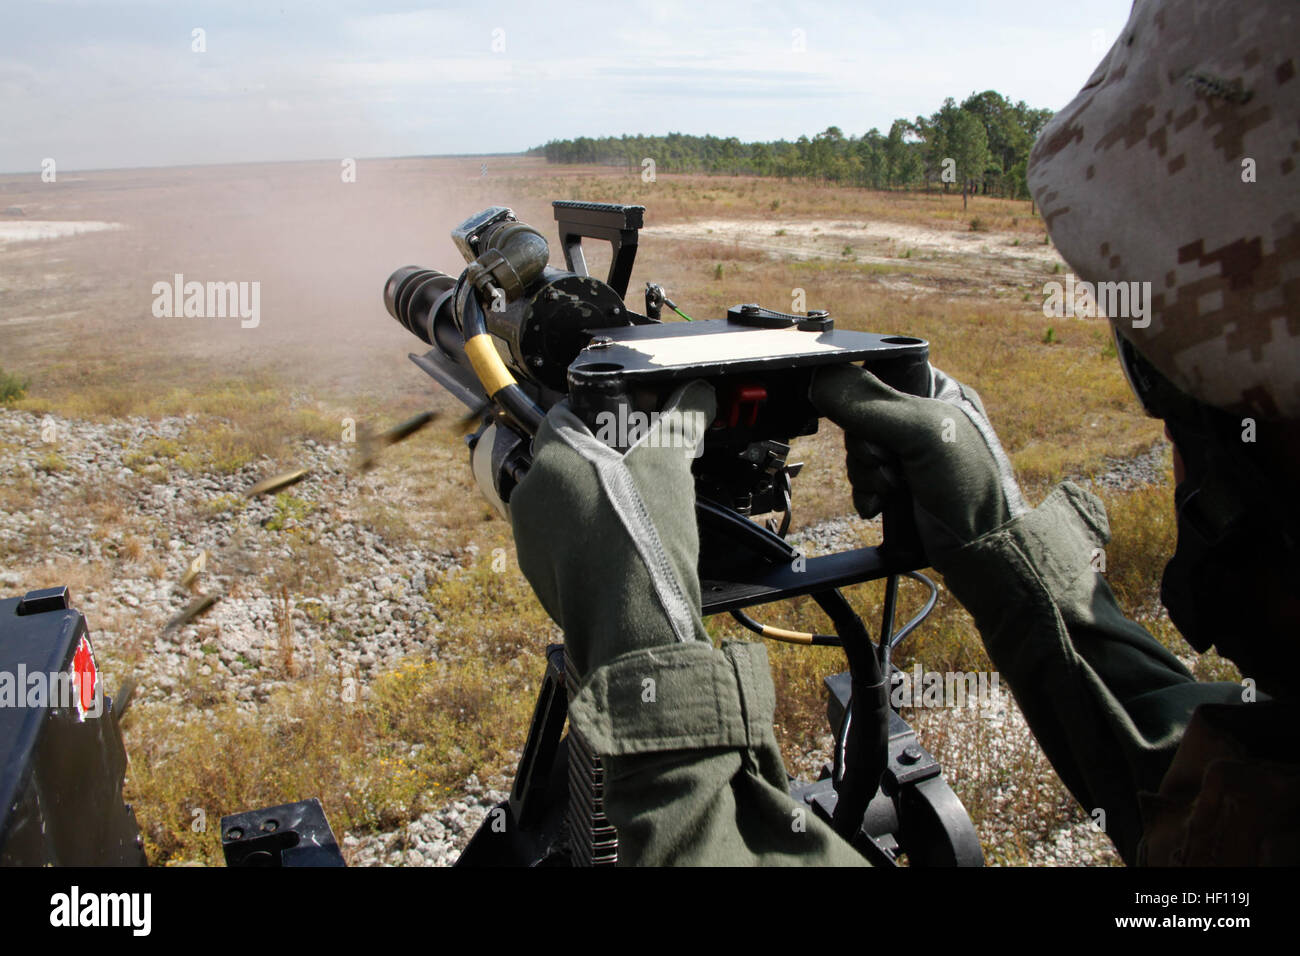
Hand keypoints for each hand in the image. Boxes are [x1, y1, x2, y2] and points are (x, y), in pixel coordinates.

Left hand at [508, 381, 715, 677]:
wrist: (634, 629)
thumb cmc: (645, 542)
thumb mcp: (670, 468)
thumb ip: (680, 421)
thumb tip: (696, 393)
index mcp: (554, 460)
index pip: (563, 417)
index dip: (595, 416)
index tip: (621, 425)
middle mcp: (530, 497)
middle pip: (561, 463)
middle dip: (595, 464)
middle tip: (635, 472)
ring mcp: (529, 541)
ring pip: (559, 506)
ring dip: (588, 504)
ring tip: (631, 515)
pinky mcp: (539, 578)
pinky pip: (560, 546)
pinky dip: (584, 542)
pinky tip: (619, 552)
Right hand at [810, 363, 1027, 565]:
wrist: (980, 551)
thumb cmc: (971, 485)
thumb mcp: (920, 431)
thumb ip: (871, 403)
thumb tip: (822, 378)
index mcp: (936, 389)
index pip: (879, 372)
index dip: (864, 393)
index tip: (869, 417)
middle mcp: (921, 417)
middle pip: (860, 415)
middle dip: (866, 444)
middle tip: (891, 460)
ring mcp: (909, 452)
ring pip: (857, 449)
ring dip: (867, 473)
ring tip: (895, 487)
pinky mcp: (898, 483)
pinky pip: (860, 478)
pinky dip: (866, 492)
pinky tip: (884, 503)